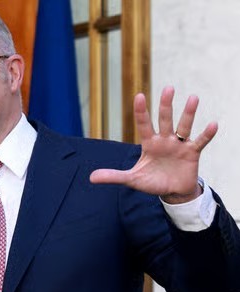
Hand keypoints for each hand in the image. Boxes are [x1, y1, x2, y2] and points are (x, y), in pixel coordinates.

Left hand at [89, 86, 216, 202]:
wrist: (172, 192)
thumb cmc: (151, 182)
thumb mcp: (131, 179)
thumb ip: (113, 176)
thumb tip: (91, 178)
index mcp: (149, 144)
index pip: (143, 124)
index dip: (141, 111)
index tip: (139, 95)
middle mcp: (164, 140)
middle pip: (165, 120)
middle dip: (165, 105)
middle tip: (168, 88)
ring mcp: (179, 145)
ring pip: (184, 126)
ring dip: (188, 113)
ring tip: (193, 98)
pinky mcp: (192, 153)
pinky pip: (200, 141)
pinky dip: (206, 134)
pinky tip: (212, 124)